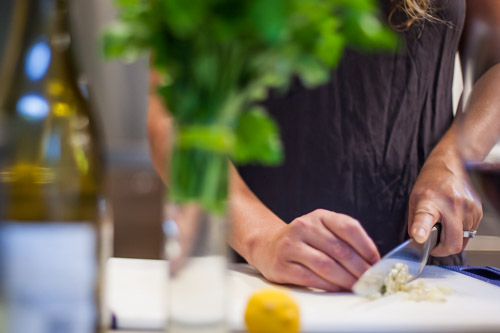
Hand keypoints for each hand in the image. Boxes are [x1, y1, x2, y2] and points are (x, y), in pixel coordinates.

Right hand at [251, 209, 379, 291]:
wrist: (268, 246)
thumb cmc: (304, 241)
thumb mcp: (323, 230)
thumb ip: (344, 241)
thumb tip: (372, 263)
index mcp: (319, 216)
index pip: (348, 227)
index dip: (366, 246)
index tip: (376, 262)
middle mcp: (304, 227)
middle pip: (340, 249)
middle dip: (359, 268)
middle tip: (370, 281)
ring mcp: (291, 245)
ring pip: (326, 265)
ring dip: (346, 279)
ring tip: (356, 287)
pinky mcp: (282, 265)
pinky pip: (311, 277)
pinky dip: (328, 286)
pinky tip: (337, 289)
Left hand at [408, 147, 481, 255]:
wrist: (451, 164)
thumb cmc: (431, 181)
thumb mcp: (414, 200)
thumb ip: (415, 224)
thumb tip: (418, 242)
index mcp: (430, 201)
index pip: (425, 217)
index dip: (422, 230)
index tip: (420, 237)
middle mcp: (452, 205)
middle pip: (454, 244)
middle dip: (443, 249)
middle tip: (434, 245)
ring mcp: (468, 208)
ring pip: (464, 240)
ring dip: (453, 239)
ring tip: (444, 225)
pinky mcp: (479, 211)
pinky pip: (471, 232)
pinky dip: (461, 232)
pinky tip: (454, 219)